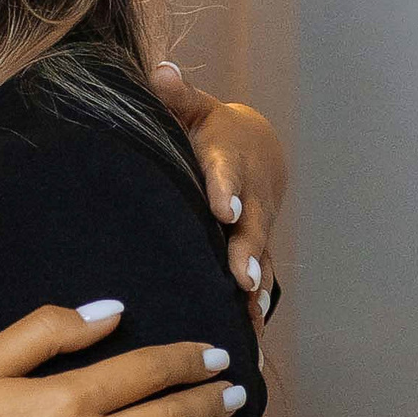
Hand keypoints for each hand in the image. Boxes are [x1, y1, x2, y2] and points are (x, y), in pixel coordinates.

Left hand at [151, 62, 283, 325]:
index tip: (222, 208)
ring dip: (254, 288)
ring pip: (257, 261)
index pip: (226, 175)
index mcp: (228, 162)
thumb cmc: (211, 131)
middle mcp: (247, 201)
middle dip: (246, 251)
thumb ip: (178, 96)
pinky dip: (255, 315)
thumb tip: (160, 69)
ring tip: (248, 314)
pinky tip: (252, 347)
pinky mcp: (253, 255)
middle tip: (241, 276)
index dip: (225, 190)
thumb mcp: (195, 109)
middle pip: (250, 227)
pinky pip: (256, 287)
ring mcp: (254, 232)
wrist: (256, 152)